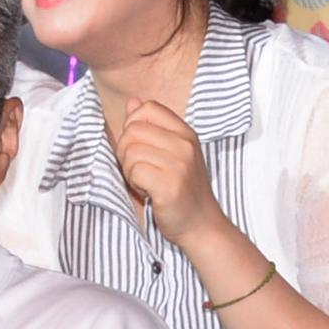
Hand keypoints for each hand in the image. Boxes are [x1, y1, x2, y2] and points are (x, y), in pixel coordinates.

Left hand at [112, 98, 229, 254]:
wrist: (202, 226)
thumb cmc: (184, 190)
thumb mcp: (174, 153)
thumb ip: (152, 127)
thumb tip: (132, 102)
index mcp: (186, 133)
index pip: (148, 108)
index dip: (133, 125)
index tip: (139, 146)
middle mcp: (185, 145)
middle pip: (133, 130)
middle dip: (125, 151)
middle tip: (138, 170)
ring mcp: (179, 165)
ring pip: (131, 151)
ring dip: (128, 170)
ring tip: (143, 182)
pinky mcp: (170, 185)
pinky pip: (135, 171)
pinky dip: (134, 183)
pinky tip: (146, 192)